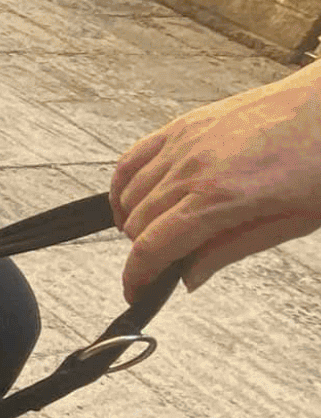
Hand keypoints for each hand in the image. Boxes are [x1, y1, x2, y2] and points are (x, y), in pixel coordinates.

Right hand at [111, 62, 320, 300]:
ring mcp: (183, 143)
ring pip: (130, 194)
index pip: (154, 246)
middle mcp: (192, 167)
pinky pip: (132, 159)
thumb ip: (231, 249)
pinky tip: (135, 199)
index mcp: (221, 196)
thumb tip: (189, 276)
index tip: (135, 292)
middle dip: (142, 253)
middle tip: (164, 266)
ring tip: (155, 235)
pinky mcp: (182, 125)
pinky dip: (124, 185)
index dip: (137, 277)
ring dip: (133, 222)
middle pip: (137, 223)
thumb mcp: (292, 221)